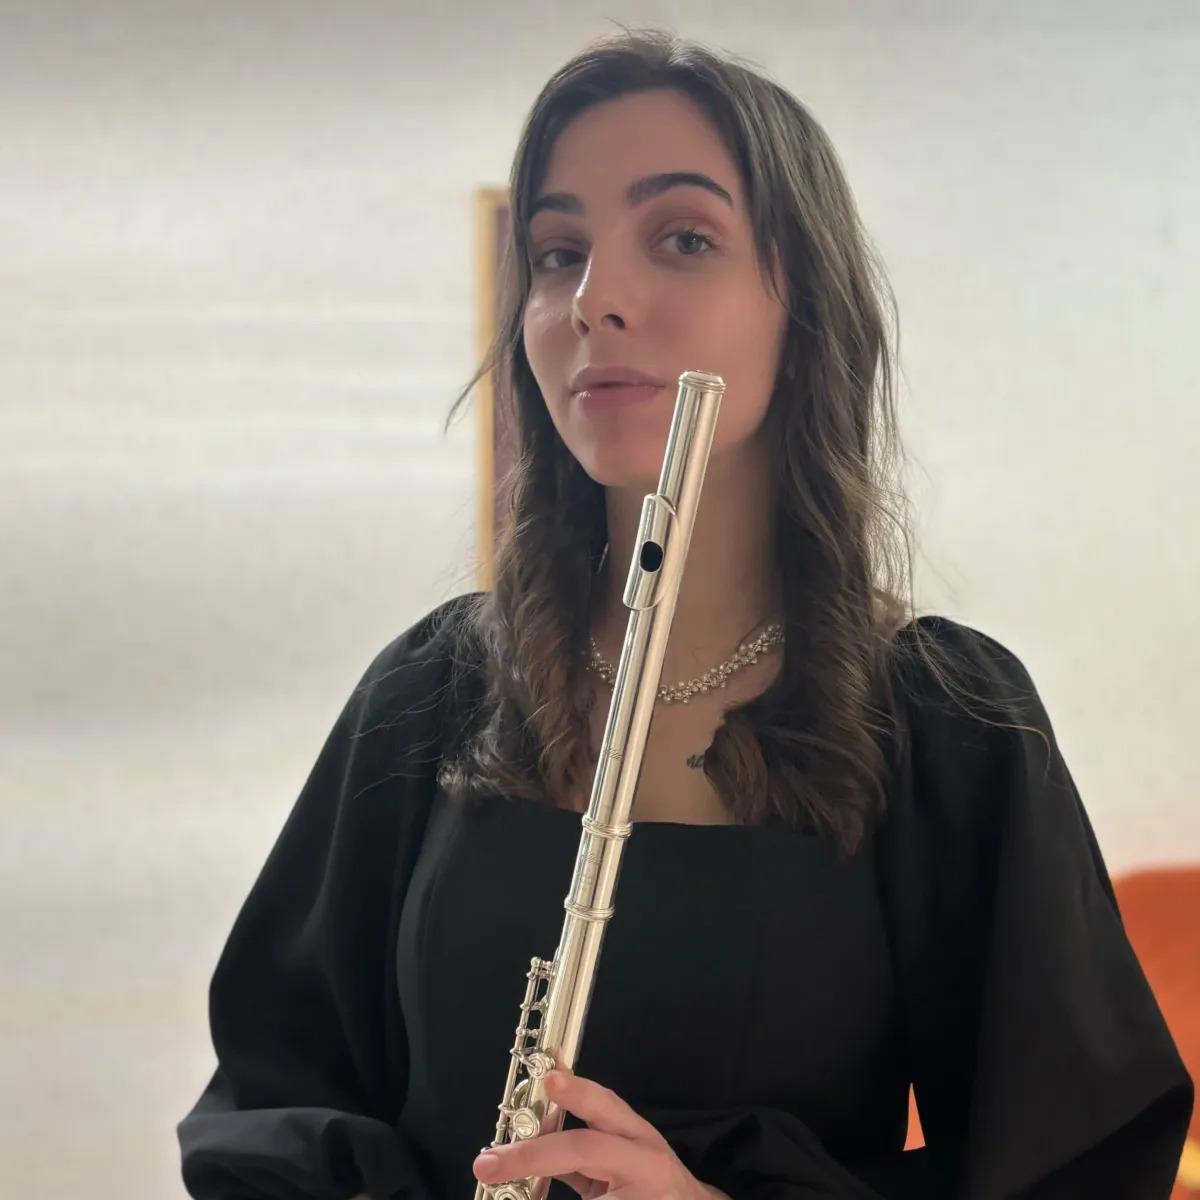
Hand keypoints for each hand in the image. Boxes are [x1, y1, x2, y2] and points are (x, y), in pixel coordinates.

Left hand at [472, 1070, 728, 1199]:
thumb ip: (581, 1152)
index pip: (607, 1106)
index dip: (579, 1092)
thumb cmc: (648, 1185)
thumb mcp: (622, 1160)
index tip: (550, 1079)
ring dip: (539, 1179)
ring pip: (591, 1194)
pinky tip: (533, 1199)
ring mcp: (641, 1196)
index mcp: (637, 1136)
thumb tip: (527, 1139)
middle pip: (585, 1149)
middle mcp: (644, 1162)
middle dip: (532, 1154)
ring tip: (505, 1184)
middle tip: (487, 1164)